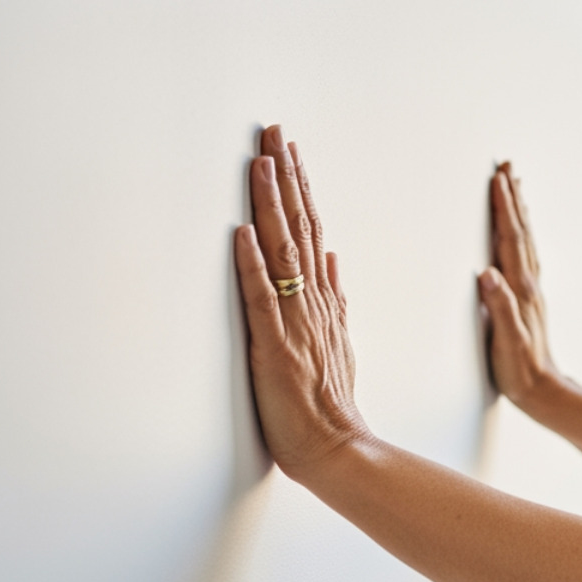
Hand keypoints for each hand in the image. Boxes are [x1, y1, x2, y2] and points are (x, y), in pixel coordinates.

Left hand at [234, 125, 371, 478]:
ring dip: (271, 205)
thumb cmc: (331, 405)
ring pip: (283, 253)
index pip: (311, 232)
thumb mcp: (340, 344)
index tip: (288, 150)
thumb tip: (333, 260)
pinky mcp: (274, 348)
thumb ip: (336, 300)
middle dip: (285, 178)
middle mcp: (312, 304)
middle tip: (273, 133)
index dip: (299, 188)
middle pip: (299, 228)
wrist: (339, 448)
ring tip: (260, 163)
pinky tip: (242, 232)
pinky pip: (262, 300)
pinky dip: (252, 266)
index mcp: (324, 302)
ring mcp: (295, 323)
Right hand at [479, 162, 557, 409]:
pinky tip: (518, 232)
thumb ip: (499, 307)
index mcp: (519, 289)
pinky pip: (524, 254)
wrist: (543, 390)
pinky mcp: (527, 298)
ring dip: (518, 210)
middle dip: (512, 197)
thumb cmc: (519, 369)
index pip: (509, 238)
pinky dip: (520, 234)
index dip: (503, 207)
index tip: (497, 178)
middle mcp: (528, 284)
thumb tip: (488, 273)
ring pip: (524, 239)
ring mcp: (530, 290)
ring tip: (515, 186)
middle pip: (520, 231)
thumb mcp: (506, 340)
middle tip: (507, 166)